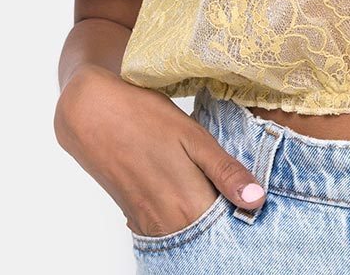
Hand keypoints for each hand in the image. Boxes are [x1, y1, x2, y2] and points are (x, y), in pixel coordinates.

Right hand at [54, 63, 266, 237]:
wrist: (90, 113)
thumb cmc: (145, 117)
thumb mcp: (193, 137)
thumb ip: (224, 171)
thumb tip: (257, 200)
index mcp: (187, 204)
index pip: (227, 230)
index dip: (246, 217)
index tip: (258, 204)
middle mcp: (167, 223)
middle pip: (208, 237)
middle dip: (228, 223)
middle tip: (245, 200)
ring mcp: (148, 223)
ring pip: (188, 235)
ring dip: (207, 222)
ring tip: (223, 197)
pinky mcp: (134, 216)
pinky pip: (167, 230)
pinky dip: (184, 220)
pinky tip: (195, 197)